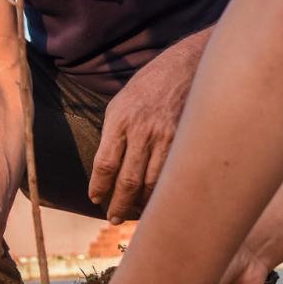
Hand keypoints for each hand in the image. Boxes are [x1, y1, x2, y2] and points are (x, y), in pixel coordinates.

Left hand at [88, 42, 201, 223]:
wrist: (187, 66)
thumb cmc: (151, 84)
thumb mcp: (122, 102)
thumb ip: (114, 133)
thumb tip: (107, 166)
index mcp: (120, 120)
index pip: (105, 164)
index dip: (99, 187)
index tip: (95, 199)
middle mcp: (142, 131)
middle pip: (127, 180)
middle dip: (118, 204)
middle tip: (113, 217)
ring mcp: (166, 138)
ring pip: (152, 183)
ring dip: (141, 203)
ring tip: (134, 212)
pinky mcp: (185, 142)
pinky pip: (172, 175)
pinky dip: (163, 191)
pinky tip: (158, 199)